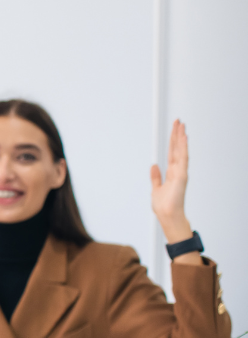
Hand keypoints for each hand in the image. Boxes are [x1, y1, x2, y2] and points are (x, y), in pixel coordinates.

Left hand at [150, 119, 192, 243]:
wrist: (168, 216)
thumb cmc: (164, 206)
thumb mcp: (156, 188)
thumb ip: (156, 177)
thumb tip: (153, 166)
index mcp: (172, 172)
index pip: (172, 152)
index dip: (173, 141)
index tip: (174, 129)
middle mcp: (178, 170)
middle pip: (177, 149)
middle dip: (177, 135)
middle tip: (178, 121)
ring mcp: (181, 172)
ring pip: (180, 151)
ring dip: (181, 138)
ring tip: (181, 125)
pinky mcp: (181, 176)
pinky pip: (182, 159)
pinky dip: (183, 148)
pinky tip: (183, 138)